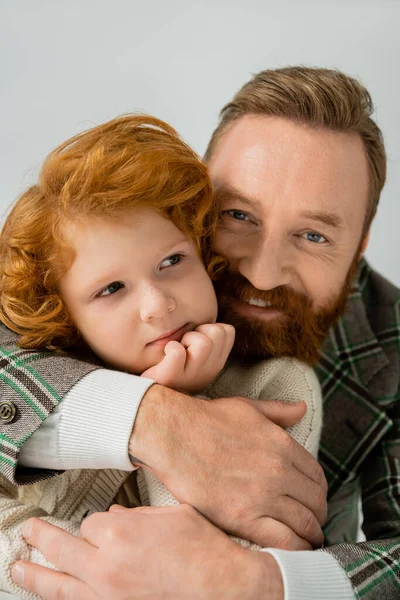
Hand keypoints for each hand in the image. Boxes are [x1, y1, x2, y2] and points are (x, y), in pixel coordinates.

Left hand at [12, 505, 283, 599]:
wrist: (227, 588)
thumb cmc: (205, 552)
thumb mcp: (173, 515)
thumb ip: (139, 515)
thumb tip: (117, 516)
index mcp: (121, 532)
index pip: (90, 522)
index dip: (97, 523)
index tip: (103, 525)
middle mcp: (106, 565)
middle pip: (60, 547)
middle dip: (41, 537)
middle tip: (30, 532)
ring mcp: (106, 595)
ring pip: (56, 585)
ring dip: (34, 574)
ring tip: (19, 568)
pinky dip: (62, 599)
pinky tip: (55, 596)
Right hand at [130, 387, 327, 548]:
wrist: (172, 435)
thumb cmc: (206, 420)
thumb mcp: (248, 407)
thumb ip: (279, 411)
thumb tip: (302, 408)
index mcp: (282, 444)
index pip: (317, 476)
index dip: (319, 490)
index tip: (314, 497)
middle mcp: (278, 471)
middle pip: (315, 501)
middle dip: (318, 513)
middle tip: (312, 520)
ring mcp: (262, 496)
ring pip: (304, 523)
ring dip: (311, 533)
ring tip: (307, 538)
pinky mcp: (242, 518)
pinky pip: (283, 541)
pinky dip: (296, 548)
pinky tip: (294, 548)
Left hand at [141, 323, 234, 391]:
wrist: (146, 391)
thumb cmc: (171, 363)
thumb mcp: (196, 351)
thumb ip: (208, 336)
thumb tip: (211, 318)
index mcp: (216, 362)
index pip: (227, 330)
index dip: (209, 328)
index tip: (194, 340)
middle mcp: (209, 372)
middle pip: (218, 332)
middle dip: (198, 331)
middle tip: (184, 344)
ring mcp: (191, 377)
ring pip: (203, 342)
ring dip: (185, 338)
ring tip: (175, 350)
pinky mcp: (171, 378)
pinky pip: (177, 353)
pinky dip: (170, 348)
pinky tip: (165, 355)